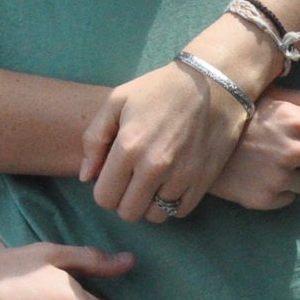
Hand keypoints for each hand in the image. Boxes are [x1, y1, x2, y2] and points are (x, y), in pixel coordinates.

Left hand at [79, 59, 251, 222]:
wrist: (212, 83)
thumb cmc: (158, 89)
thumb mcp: (117, 101)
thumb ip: (94, 139)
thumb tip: (87, 177)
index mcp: (128, 146)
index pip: (104, 198)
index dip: (105, 189)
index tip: (113, 176)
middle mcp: (154, 167)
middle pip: (128, 213)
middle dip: (124, 199)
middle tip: (131, 179)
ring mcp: (181, 176)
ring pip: (154, 216)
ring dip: (149, 203)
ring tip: (152, 180)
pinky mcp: (203, 181)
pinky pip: (179, 212)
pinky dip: (172, 202)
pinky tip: (171, 182)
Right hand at [211, 87, 299, 210]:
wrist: (196, 143)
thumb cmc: (239, 116)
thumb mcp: (272, 98)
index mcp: (292, 119)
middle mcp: (289, 148)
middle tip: (282, 147)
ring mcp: (277, 176)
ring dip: (296, 174)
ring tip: (271, 162)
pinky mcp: (266, 198)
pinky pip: (290, 198)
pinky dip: (279, 190)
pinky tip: (260, 175)